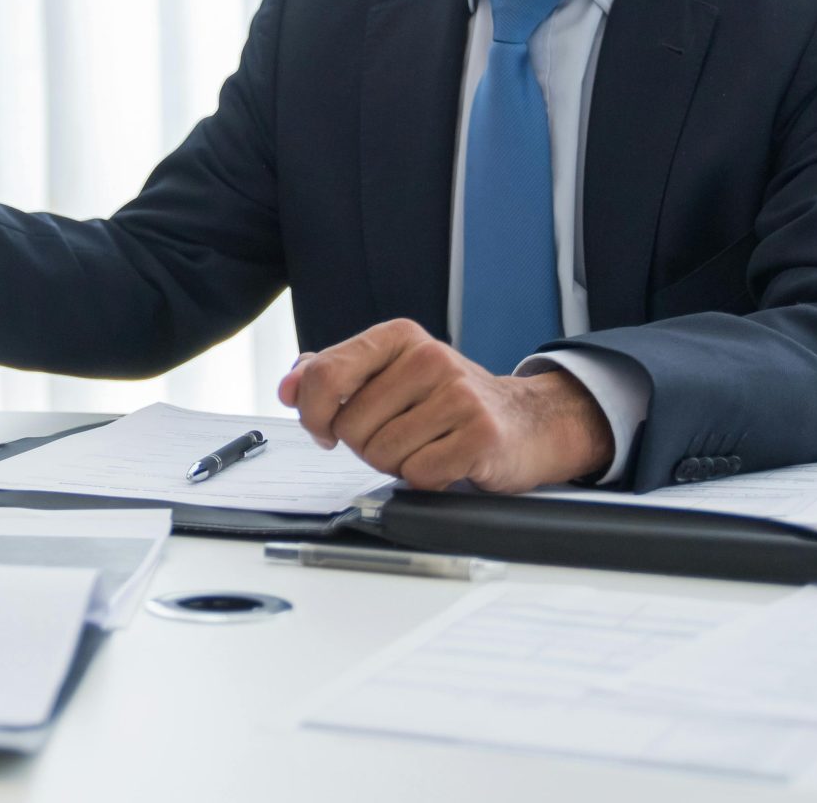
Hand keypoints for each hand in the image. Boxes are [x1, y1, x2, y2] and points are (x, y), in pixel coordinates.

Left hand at [276, 319, 614, 492]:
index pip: (324, 374)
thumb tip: (289, 385)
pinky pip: (417, 474)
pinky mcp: (480, 434)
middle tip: (398, 436)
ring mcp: (457, 394)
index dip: (313, 413)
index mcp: (397, 337)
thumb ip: (334, 376)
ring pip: (380, 453)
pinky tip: (446, 461)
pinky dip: (425, 479)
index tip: (326, 428)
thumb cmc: (447, 402)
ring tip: (426, 446)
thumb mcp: (390, 375)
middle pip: (349, 425)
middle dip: (364, 445)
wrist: (527, 422)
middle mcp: (428, 357)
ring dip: (396, 464)